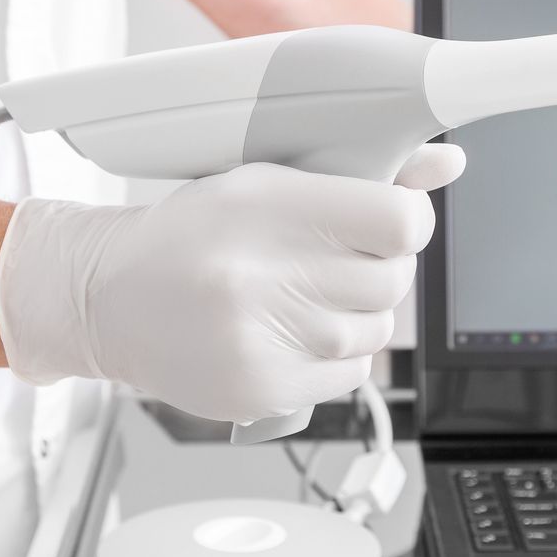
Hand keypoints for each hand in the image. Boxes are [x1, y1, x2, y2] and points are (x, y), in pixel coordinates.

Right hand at [0, 144, 464, 422]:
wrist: (106, 301)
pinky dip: (334, 355)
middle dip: (376, 269)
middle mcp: (262, 273)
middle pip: (392, 281)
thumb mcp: (264, 179)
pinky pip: (350, 374)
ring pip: (377, 330)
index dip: (406, 222)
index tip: (388, 221)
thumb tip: (450, 165)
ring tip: (301, 296)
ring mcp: (263, 339)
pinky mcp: (263, 390)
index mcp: (266, 204)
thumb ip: (361, 174)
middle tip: (332, 261)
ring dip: (356, 314)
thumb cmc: (186, 236)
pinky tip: (291, 332)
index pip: (398, 222)